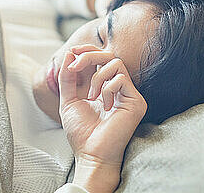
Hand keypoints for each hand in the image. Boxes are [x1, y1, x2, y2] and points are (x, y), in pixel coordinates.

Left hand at [58, 45, 146, 192]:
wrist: (90, 153)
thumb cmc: (81, 131)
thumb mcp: (68, 99)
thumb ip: (68, 77)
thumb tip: (69, 53)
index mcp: (104, 86)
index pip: (101, 58)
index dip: (87, 50)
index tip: (72, 52)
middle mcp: (119, 88)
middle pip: (109, 55)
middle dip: (89, 56)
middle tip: (74, 67)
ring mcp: (129, 94)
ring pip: (115, 64)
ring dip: (97, 77)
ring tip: (91, 97)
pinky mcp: (136, 101)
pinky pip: (121, 79)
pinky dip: (107, 89)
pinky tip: (105, 107)